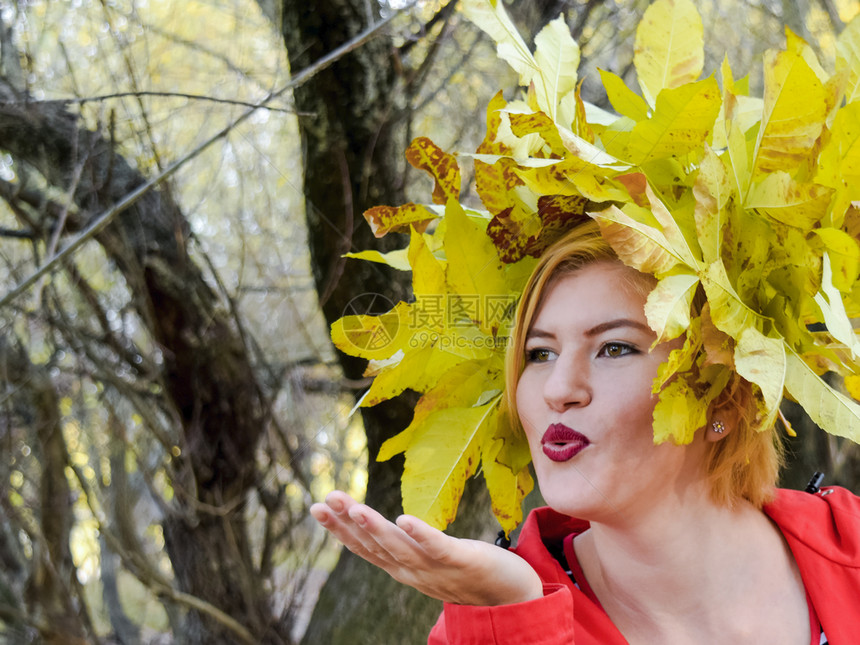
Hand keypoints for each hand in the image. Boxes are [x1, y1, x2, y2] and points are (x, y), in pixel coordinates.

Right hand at [310, 491, 542, 606]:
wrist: (513, 596)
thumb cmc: (471, 572)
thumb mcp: (431, 559)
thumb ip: (410, 547)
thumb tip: (391, 526)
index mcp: (405, 568)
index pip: (366, 548)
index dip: (340, 529)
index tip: (318, 507)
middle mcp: (414, 571)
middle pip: (375, 546)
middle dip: (347, 524)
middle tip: (324, 501)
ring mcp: (437, 569)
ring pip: (399, 548)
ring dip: (375, 528)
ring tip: (354, 507)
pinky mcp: (462, 561)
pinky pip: (438, 547)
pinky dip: (420, 535)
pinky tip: (404, 519)